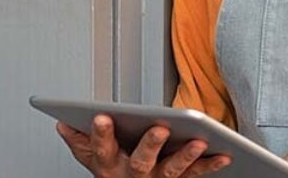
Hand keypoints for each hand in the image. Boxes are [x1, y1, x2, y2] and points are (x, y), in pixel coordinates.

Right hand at [56, 115, 231, 177]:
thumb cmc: (115, 172)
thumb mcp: (93, 159)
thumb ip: (81, 141)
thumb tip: (63, 122)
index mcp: (109, 166)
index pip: (102, 149)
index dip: (101, 134)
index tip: (102, 116)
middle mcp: (132, 176)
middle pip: (140, 162)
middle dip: (150, 145)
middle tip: (160, 129)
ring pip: (171, 170)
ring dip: (186, 156)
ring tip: (200, 142)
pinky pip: (195, 175)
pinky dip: (210, 165)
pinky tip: (225, 155)